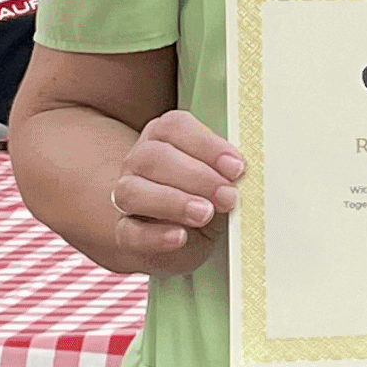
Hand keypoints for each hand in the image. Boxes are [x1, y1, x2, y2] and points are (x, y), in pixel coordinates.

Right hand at [108, 110, 242, 274]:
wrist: (186, 240)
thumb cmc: (207, 200)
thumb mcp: (222, 182)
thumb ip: (227, 173)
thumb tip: (241, 173)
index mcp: (164, 139)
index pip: (174, 126)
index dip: (206, 144)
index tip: (236, 167)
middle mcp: (139, 163)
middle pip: (153, 156)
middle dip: (196, 176)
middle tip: (227, 195)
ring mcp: (127, 197)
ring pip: (133, 191)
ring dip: (173, 202)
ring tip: (205, 214)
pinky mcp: (125, 232)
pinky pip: (130, 232)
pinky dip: (155, 235)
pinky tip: (179, 237)